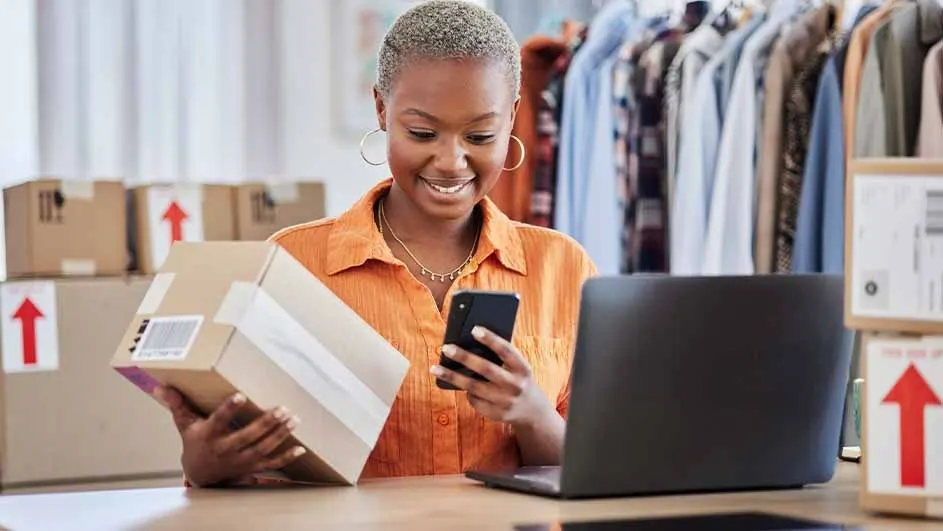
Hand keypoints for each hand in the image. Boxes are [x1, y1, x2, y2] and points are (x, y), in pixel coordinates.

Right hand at [154, 386, 306, 486]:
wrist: (200, 474)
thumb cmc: (194, 443)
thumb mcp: (184, 424)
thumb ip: (177, 404)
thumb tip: (160, 386)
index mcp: (209, 435)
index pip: (218, 421)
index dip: (228, 410)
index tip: (240, 396)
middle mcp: (225, 449)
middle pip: (247, 436)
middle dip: (265, 423)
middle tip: (281, 409)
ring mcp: (240, 460)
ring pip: (262, 449)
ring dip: (279, 435)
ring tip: (293, 420)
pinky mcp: (251, 467)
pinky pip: (271, 464)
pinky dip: (286, 457)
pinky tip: (300, 448)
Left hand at [431, 326, 555, 427]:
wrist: (532, 411)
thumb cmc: (518, 379)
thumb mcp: (518, 368)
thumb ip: (502, 358)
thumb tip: (470, 344)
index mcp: (523, 369)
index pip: (506, 351)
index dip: (491, 339)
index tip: (474, 329)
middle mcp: (515, 386)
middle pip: (486, 369)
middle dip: (465, 357)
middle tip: (446, 348)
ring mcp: (505, 402)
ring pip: (473, 387)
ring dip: (452, 376)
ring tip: (435, 368)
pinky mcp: (495, 414)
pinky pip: (474, 400)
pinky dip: (466, 391)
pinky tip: (458, 383)